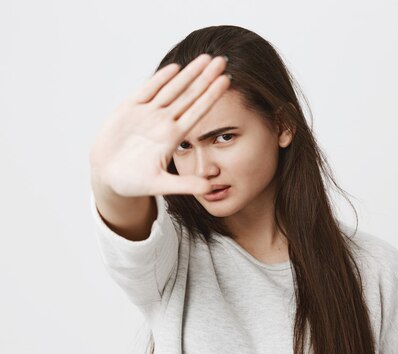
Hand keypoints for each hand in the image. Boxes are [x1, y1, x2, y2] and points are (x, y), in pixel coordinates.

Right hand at [89, 54, 230, 196]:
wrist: (107, 176)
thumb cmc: (134, 182)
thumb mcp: (160, 185)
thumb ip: (185, 185)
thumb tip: (210, 188)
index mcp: (173, 137)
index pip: (197, 111)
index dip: (211, 96)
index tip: (227, 81)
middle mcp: (163, 121)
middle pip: (189, 95)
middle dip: (205, 77)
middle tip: (222, 60)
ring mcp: (147, 114)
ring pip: (171, 88)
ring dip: (188, 73)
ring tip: (205, 58)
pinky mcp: (128, 110)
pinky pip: (146, 91)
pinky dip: (159, 79)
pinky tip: (174, 68)